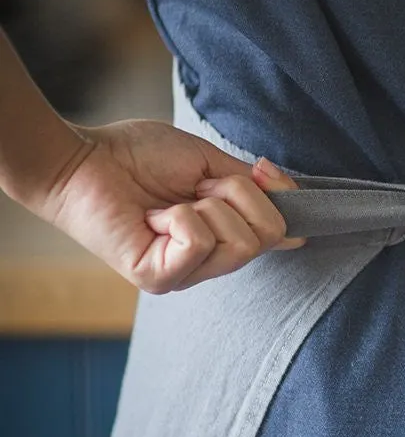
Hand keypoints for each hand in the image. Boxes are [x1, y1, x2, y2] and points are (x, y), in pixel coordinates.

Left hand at [33, 118, 304, 292]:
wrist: (82, 159)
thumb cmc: (137, 157)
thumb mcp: (210, 163)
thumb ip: (251, 184)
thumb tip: (290, 196)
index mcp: (221, 238)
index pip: (278, 234)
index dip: (278, 199)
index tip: (260, 172)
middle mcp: (206, 264)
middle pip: (265, 237)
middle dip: (236, 196)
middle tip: (196, 188)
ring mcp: (183, 276)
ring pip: (237, 243)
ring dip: (206, 206)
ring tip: (169, 203)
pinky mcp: (158, 278)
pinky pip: (198, 243)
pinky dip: (179, 217)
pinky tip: (152, 217)